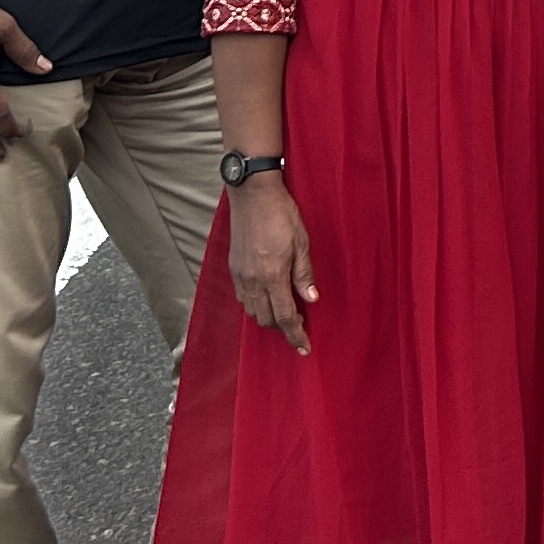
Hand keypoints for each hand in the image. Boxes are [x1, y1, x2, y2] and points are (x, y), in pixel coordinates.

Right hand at [227, 175, 315, 352]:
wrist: (253, 195)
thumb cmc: (281, 214)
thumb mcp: (302, 242)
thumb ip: (304, 274)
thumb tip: (311, 300)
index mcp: (272, 276)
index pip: (284, 317)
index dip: (295, 335)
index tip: (304, 348)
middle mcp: (252, 280)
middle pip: (265, 320)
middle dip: (281, 328)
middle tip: (298, 324)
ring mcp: (240, 275)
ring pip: (251, 311)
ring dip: (267, 317)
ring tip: (283, 311)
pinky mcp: (233, 268)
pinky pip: (241, 298)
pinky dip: (254, 304)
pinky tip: (266, 296)